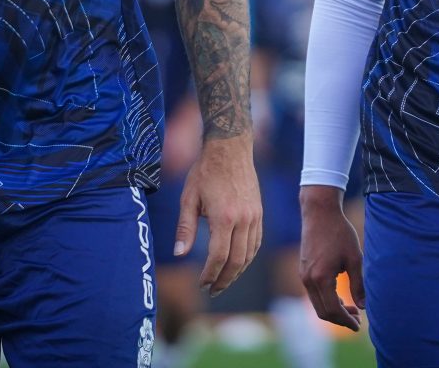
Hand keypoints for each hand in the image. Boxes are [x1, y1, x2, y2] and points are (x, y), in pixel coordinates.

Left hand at [173, 134, 261, 296]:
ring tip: (223, 280)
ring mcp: (254, 216)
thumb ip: (185, 227)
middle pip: (237, 261)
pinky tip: (237, 262)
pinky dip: (248, 257)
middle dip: (224, 279)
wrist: (230, 148)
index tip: (202, 284)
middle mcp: (243, 219)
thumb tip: (179, 253)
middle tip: (212, 290)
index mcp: (224, 217)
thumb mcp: (188, 197)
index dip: (210, 274)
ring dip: (237, 272)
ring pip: (249, 254)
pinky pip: (256, 242)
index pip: (219, 256)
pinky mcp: (259, 212)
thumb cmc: (205, 171)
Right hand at [298, 185, 364, 330]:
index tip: (359, 325)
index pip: (333, 310)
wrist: (319, 212)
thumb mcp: (354, 258)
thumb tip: (363, 307)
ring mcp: (304, 275)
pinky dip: (327, 300)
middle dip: (340, 319)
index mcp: (321, 278)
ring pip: (317, 304)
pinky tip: (340, 296)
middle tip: (358, 319)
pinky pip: (314, 293)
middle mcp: (309, 279)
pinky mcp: (303, 270)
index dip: (346, 321)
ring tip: (352, 308)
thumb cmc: (339, 232)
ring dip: (334, 310)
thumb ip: (358, 284)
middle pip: (323, 312)